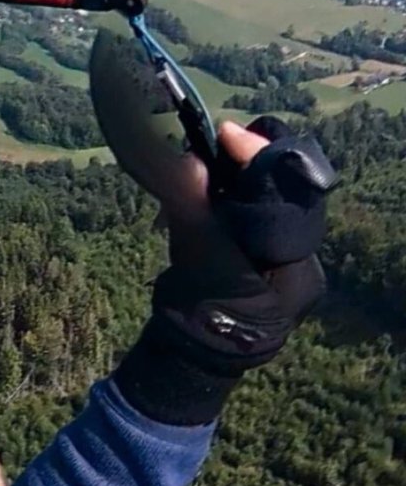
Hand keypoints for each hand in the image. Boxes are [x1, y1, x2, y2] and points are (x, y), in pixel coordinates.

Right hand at [116, 117, 336, 423]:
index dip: (260, 158)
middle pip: (281, 195)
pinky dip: (232, 198)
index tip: (227, 131)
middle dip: (249, 165)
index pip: (289, 195)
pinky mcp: (263, 262)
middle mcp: (300, 262)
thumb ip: (191, 204)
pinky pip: (254, 217)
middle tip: (219, 140)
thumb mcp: (193, 253)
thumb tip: (185, 158)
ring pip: (267, 204)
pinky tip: (208, 186)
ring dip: (238, 180)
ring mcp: (284, 263)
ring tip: (209, 158)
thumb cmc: (198, 311)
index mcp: (296, 264)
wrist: (194, 354)